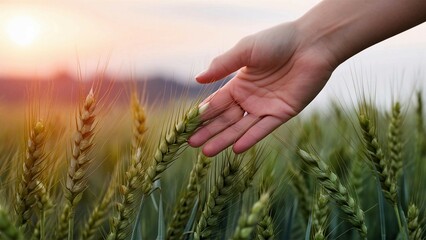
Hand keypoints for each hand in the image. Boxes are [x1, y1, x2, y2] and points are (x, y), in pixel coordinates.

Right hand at [188, 22, 336, 156]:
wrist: (312, 43)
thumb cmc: (278, 41)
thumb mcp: (245, 50)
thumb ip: (222, 65)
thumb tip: (197, 79)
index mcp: (240, 83)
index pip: (217, 103)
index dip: (202, 115)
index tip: (187, 127)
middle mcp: (251, 98)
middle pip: (226, 119)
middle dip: (209, 131)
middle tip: (192, 144)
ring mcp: (266, 107)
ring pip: (241, 128)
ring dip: (225, 139)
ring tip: (207, 152)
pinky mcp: (282, 113)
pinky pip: (264, 129)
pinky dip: (251, 138)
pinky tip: (236, 149)